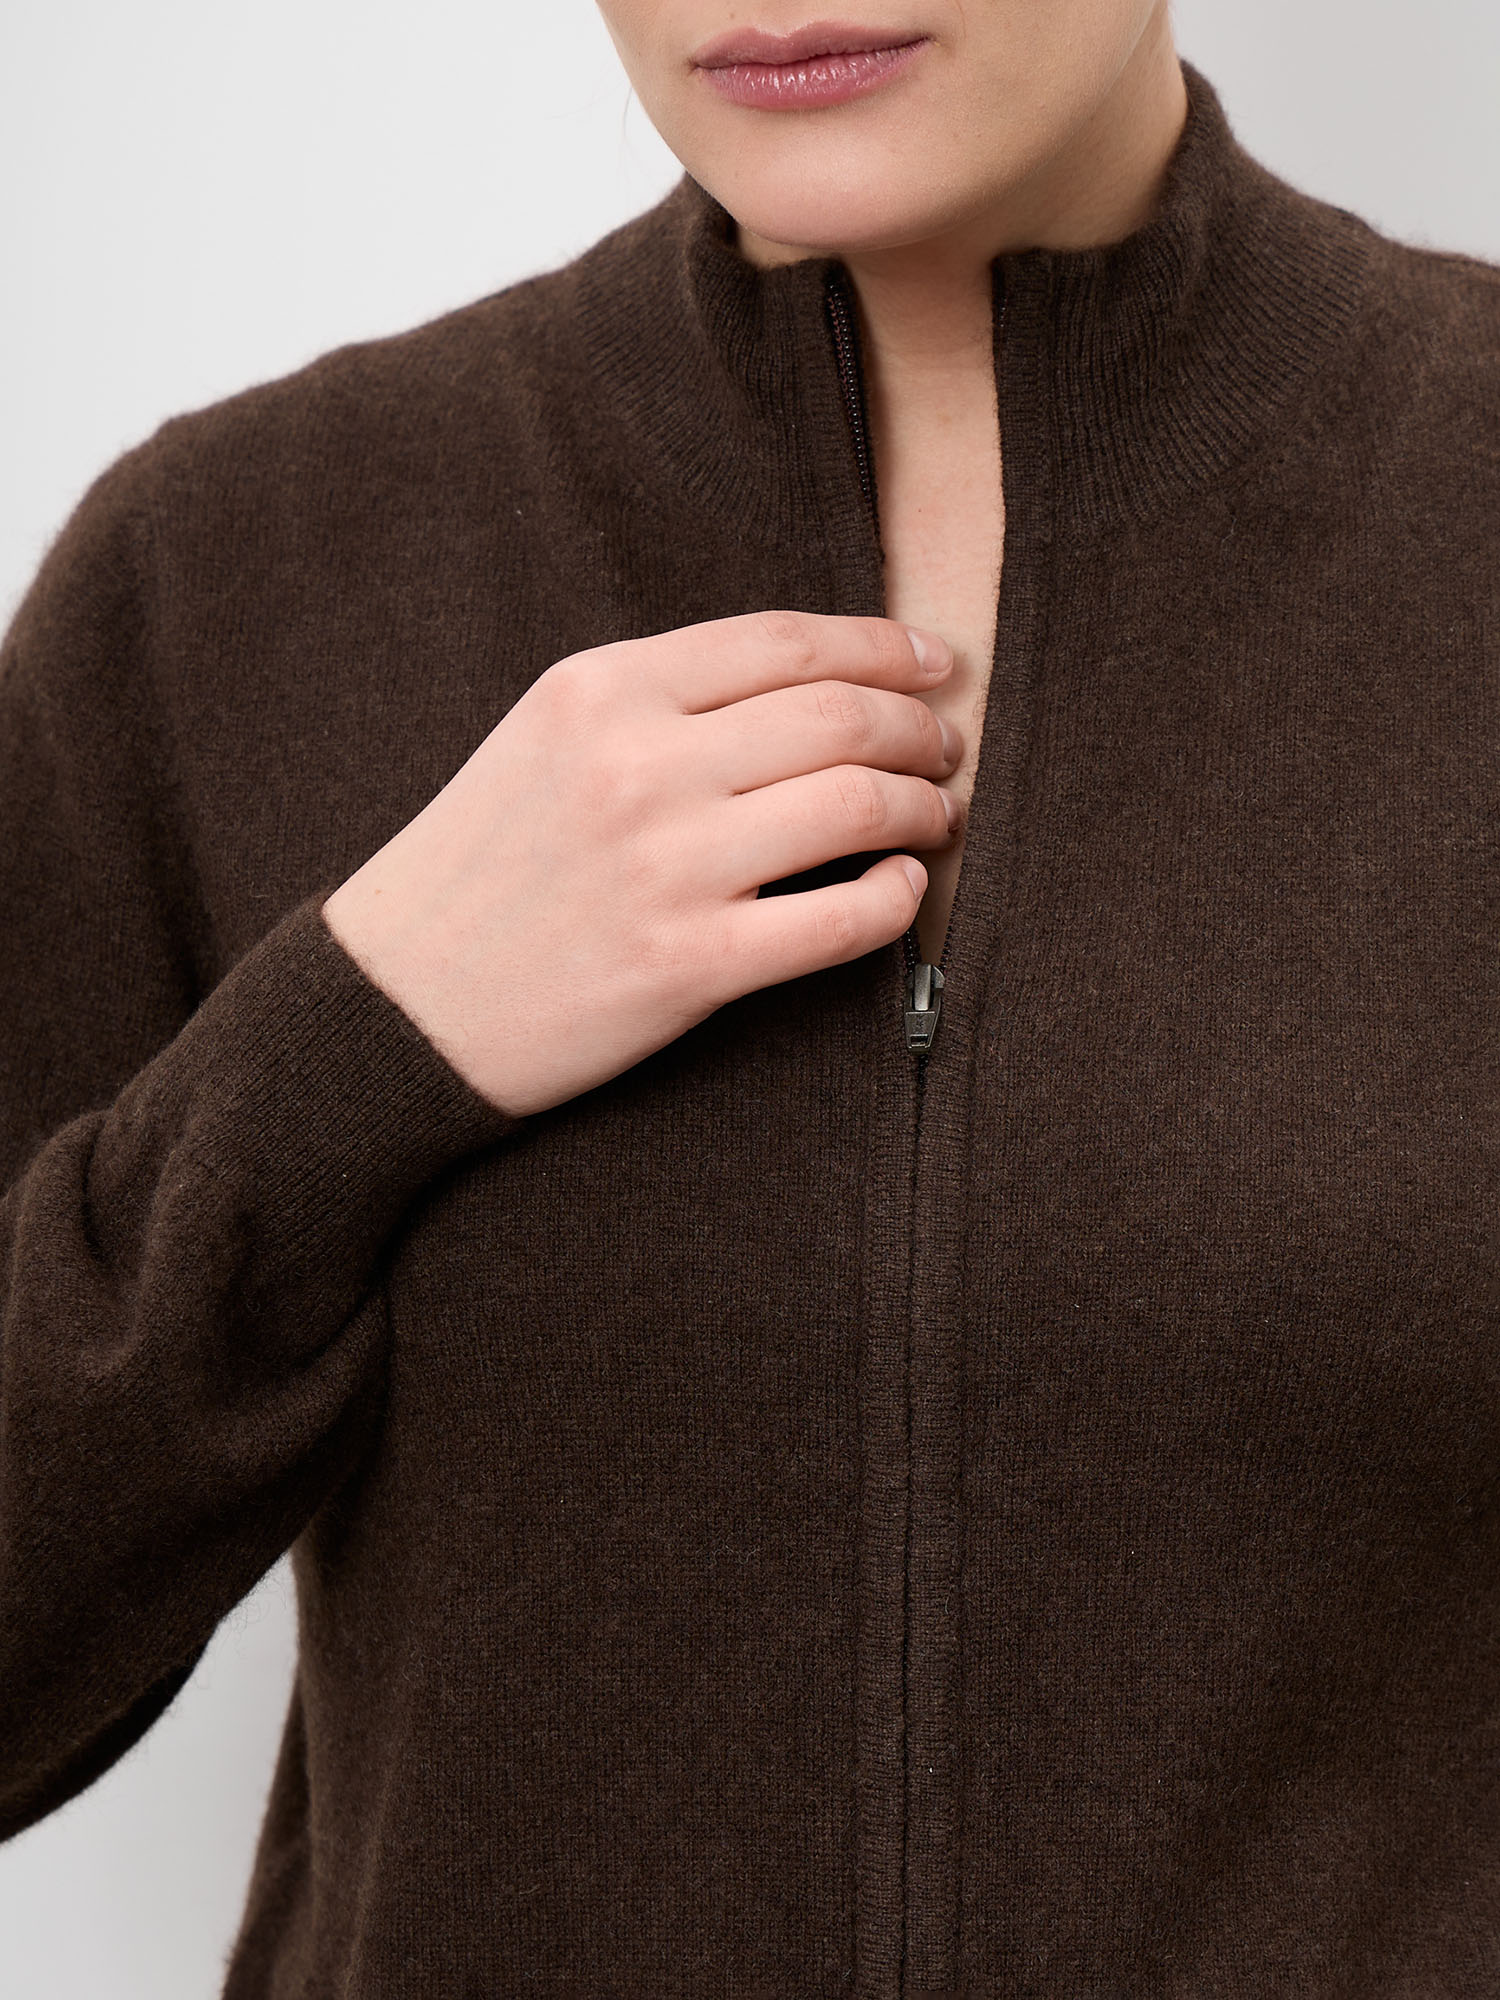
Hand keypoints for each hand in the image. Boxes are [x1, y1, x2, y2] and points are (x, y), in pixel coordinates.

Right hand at [321, 609, 962, 1116]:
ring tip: (936, 816)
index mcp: (601, 690)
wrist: (399, 1000)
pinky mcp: (689, 963)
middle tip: (944, 749)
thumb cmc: (482, 864)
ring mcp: (667, 866)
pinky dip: (899, 898)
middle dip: (918, 728)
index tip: (932, 663)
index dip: (883, 647)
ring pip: (857, 805)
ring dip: (924, 806)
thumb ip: (661, 699)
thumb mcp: (546, 738)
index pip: (785, 643)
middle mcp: (638, 764)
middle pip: (839, 717)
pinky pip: (842, 921)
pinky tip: (906, 889)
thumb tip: (814, 685)